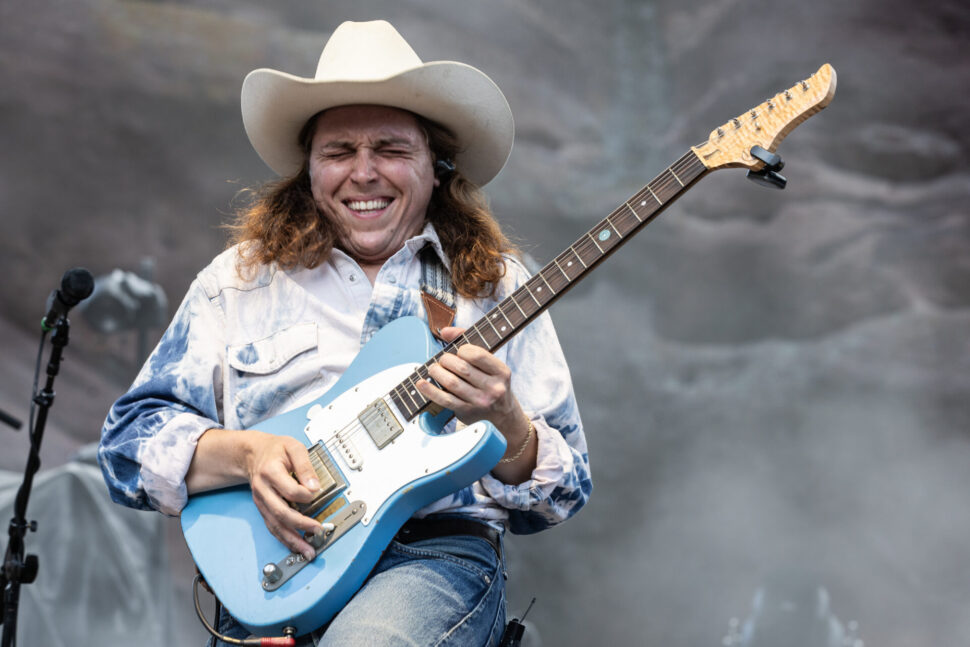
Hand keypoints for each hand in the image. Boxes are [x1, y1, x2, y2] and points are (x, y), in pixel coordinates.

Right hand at [187, 428, 324, 559]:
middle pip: (280, 512)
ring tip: (307, 550)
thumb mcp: (293, 447)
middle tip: (317, 530)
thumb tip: (315, 487)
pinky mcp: (263, 508)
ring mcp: (261, 501)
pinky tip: (296, 546)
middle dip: (300, 525)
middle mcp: (263, 489)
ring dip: (292, 540)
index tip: (317, 492)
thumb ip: (305, 466)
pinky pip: (272, 526)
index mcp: (270, 471)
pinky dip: (284, 538)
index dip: (305, 494)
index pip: (290, 489)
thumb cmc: (275, 450)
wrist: (253, 453)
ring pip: (275, 524)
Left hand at [416, 326, 521, 430]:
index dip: (462, 349)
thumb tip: (445, 331)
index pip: (477, 355)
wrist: (503, 414)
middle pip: (462, 368)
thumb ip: (469, 341)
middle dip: (446, 360)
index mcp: (501, 372)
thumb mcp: (490, 362)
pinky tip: (422, 383)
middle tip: (442, 360)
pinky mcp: (467, 412)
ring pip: (451, 383)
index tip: (458, 351)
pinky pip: (444, 400)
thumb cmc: (491, 381)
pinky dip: (430, 390)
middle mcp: (493, 388)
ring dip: (437, 372)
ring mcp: (480, 402)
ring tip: (433, 369)